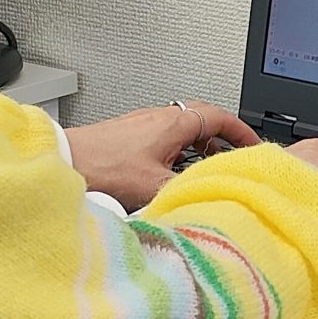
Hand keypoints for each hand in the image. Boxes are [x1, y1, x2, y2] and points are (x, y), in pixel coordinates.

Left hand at [65, 101, 259, 209]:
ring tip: (207, 168)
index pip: (219, 117)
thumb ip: (187, 192)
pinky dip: (178, 152)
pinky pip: (164, 138)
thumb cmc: (102, 168)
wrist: (64, 160)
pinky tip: (173, 173)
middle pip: (203, 120)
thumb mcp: (154, 186)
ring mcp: (143, 124)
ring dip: (199, 147)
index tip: (253, 145)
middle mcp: (159, 117)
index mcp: (173, 123)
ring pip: (183, 130)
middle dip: (223, 138)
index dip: (241, 131)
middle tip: (235, 157)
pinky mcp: (129, 135)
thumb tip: (209, 201)